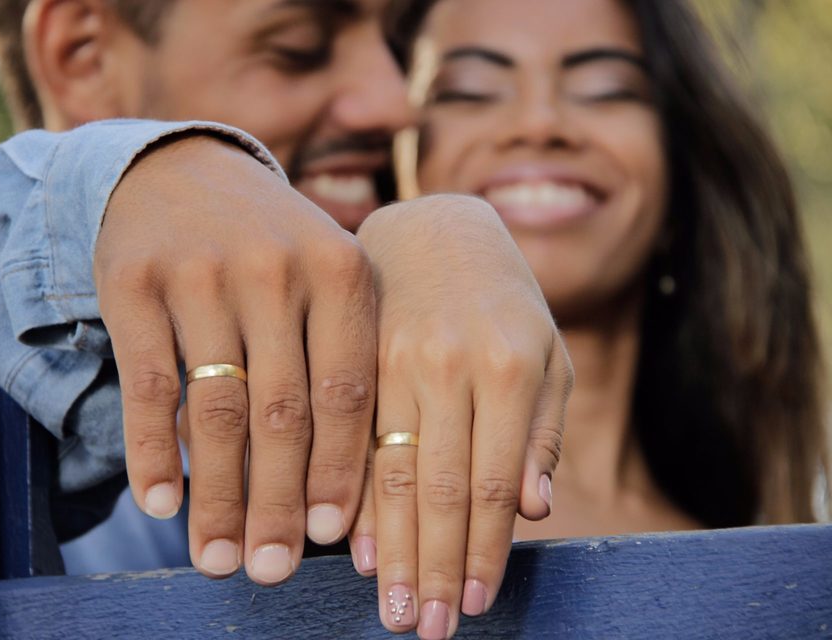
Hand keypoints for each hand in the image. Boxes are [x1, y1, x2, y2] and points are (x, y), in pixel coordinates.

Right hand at [94, 135, 375, 584]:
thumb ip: (339, 361)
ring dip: (217, 497)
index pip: (345, 393)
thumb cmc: (270, 250)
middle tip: (271, 571)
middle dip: (277, 503)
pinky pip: (149, 387)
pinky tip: (162, 504)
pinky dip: (156, 453)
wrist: (181, 171)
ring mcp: (201, 272)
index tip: (328, 537)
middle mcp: (275, 268)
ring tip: (218, 559)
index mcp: (340, 271)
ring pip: (217, 410)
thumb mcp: (322, 279)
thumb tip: (342, 494)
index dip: (338, 472)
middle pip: (282, 414)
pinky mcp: (134, 281)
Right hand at [351, 195, 572, 637]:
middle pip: (436, 487)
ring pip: (386, 470)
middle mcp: (445, 365)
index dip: (482, 551)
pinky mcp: (352, 357)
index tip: (474, 606)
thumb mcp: (547, 354)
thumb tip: (533, 512)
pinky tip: (346, 543)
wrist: (436, 228)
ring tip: (390, 607)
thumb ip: (539, 432)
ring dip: (389, 547)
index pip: (491, 483)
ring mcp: (390, 359)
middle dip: (433, 566)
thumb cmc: (505, 303)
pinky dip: (350, 495)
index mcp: (506, 368)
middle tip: (427, 630)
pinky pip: (349, 438)